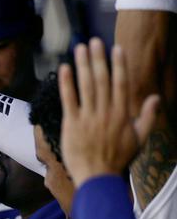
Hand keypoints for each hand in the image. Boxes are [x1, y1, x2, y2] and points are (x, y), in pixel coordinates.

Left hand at [59, 38, 158, 188]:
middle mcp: (105, 111)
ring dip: (82, 65)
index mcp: (121, 113)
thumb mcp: (140, 139)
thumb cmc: (118, 159)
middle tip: (93, 41)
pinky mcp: (71, 125)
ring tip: (79, 49)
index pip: (120, 82)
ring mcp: (88, 117)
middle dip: (98, 58)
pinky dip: (66, 83)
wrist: (98, 177)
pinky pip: (69, 100)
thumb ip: (147, 117)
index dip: (118, 64)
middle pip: (102, 79)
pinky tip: (63, 69)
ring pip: (86, 86)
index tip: (116, 48)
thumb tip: (155, 98)